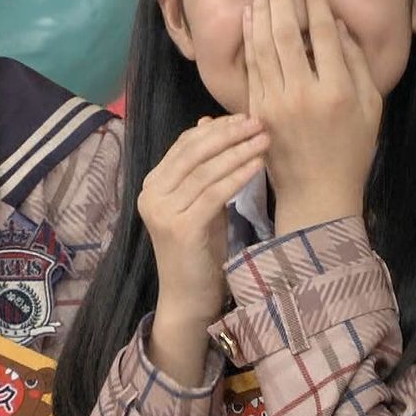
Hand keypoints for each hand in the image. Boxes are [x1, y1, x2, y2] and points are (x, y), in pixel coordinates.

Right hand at [140, 115, 268, 329]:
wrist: (189, 298)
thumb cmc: (200, 251)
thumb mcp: (202, 202)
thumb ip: (203, 167)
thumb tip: (207, 121)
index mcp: (153, 185)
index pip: (184, 145)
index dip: (215, 128)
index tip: (244, 117)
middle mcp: (151, 195)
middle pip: (193, 153)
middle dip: (228, 134)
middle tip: (258, 122)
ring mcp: (163, 212)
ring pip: (205, 171)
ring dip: (238, 151)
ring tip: (264, 139)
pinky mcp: (180, 228)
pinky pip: (214, 194)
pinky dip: (238, 176)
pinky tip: (258, 165)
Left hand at [243, 0, 380, 235]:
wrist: (318, 193)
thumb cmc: (352, 149)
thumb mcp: (370, 107)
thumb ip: (356, 64)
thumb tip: (335, 26)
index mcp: (336, 91)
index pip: (321, 34)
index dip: (315, 3)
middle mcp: (303, 94)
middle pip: (286, 33)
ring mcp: (275, 103)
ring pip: (263, 46)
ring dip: (261, 10)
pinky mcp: (257, 112)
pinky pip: (251, 67)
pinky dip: (249, 38)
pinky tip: (250, 16)